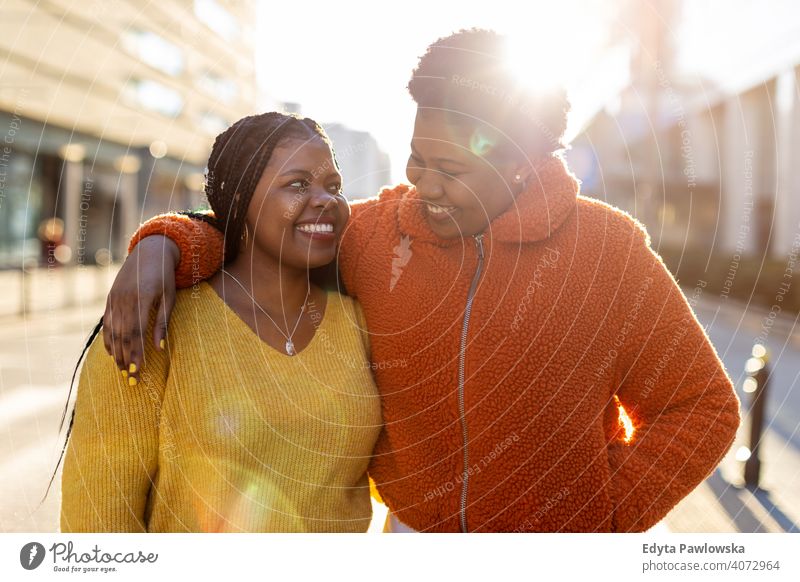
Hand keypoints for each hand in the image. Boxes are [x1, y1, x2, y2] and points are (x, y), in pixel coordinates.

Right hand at [102, 236, 178, 383]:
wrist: (151, 250)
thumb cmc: (166, 275)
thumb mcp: (170, 297)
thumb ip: (163, 322)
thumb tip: (160, 348)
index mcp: (141, 298)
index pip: (136, 333)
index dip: (136, 354)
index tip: (138, 372)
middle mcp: (124, 299)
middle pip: (123, 335)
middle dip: (125, 358)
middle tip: (130, 378)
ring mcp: (114, 298)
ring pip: (113, 331)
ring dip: (116, 352)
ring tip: (121, 370)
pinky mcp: (110, 297)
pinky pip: (107, 322)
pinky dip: (108, 338)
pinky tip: (112, 352)